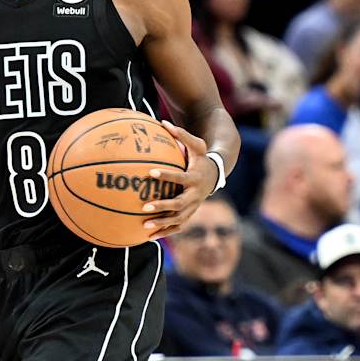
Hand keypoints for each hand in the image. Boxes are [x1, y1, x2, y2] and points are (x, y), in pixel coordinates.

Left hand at [141, 122, 218, 239]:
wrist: (215, 176)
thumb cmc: (202, 158)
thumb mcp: (197, 145)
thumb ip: (182, 135)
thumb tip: (163, 123)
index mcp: (194, 178)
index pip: (180, 177)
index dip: (166, 175)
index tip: (151, 173)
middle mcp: (195, 195)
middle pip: (178, 204)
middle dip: (162, 207)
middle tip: (145, 207)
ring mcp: (193, 207)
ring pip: (177, 219)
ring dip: (162, 224)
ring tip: (144, 227)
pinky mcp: (190, 215)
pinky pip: (177, 227)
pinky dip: (165, 232)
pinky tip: (148, 237)